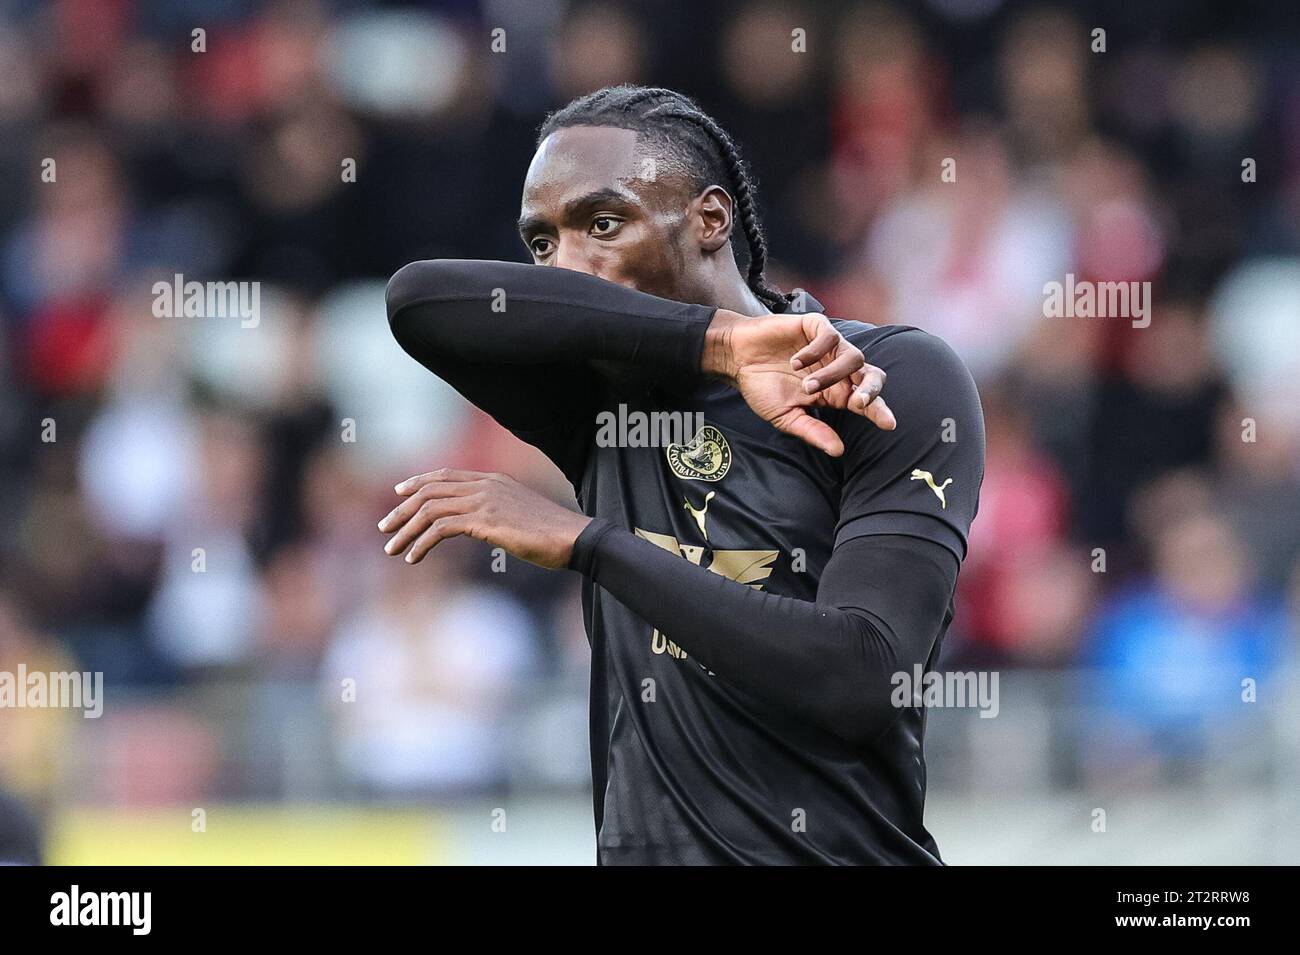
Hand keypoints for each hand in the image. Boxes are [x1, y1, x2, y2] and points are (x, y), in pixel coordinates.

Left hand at [377, 469, 591, 569]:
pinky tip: (414, 558)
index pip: (446, 475)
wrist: (572, 538)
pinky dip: (422, 544)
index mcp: (493, 480)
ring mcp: (484, 501)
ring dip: (406, 530)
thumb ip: (497, 512)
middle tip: (385, 528)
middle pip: (431, 490)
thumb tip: (481, 524)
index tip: (399, 493)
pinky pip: (440, 529)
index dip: (418, 482)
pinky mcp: (484, 521)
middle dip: (403, 509)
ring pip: (430, 509)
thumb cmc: (552, 533)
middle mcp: (485, 485)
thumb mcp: (520, 515)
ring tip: (392, 549)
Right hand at [704, 310, 895, 456]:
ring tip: (807, 387)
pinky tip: (795, 362)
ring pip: (853, 357)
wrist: (737, 358)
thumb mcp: (786, 417)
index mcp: (835, 393)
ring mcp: (828, 347)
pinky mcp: (815, 327)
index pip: (866, 401)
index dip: (879, 410)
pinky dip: (815, 351)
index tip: (888, 424)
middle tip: (859, 403)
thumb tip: (838, 451)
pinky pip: (830, 336)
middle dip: (871, 390)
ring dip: (833, 375)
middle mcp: (837, 369)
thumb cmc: (762, 387)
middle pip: (872, 375)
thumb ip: (812, 431)